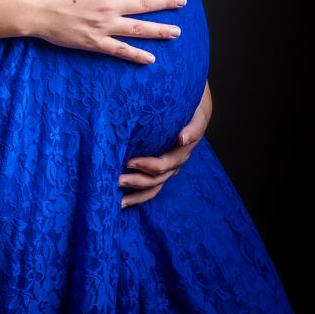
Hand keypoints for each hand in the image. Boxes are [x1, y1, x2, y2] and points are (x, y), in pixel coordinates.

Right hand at [23, 0, 186, 63]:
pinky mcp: (95, 42)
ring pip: (139, 29)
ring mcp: (104, 26)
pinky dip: (136, 55)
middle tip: (183, 2)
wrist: (32, 8)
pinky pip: (120, 50)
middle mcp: (111, 5)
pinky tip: (150, 59)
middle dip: (167, 2)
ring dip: (160, 30)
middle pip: (146, 4)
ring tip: (176, 32)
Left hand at [118, 81, 211, 206]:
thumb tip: (182, 138)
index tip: (129, 162)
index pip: (163, 164)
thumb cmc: (191, 113)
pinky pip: (150, 187)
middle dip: (136, 181)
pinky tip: (122, 200)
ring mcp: (167, 169)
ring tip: (118, 200)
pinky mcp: (160, 170)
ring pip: (152, 188)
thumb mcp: (196, 117)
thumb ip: (193, 128)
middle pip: (155, 180)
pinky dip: (137, 195)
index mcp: (181, 153)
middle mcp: (174, 164)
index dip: (146, 165)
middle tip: (117, 180)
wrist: (193, 114)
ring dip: (136, 194)